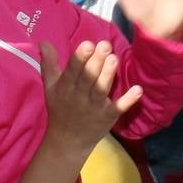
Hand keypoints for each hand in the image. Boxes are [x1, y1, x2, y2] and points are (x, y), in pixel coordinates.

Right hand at [40, 40, 142, 159]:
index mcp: (65, 87)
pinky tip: (138, 90)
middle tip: (105, 45)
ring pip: (101, 90)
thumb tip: (43, 41)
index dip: (80, 58)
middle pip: (88, 78)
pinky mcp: (108, 117)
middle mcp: (79, 97)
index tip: (88, 44)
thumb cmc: (60, 108)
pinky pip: (118, 108)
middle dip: (96, 62)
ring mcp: (94, 108)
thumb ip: (48, 63)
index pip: (72, 71)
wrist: (67, 141)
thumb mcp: (50, 86)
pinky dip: (128, 101)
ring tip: (114, 59)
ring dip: (108, 75)